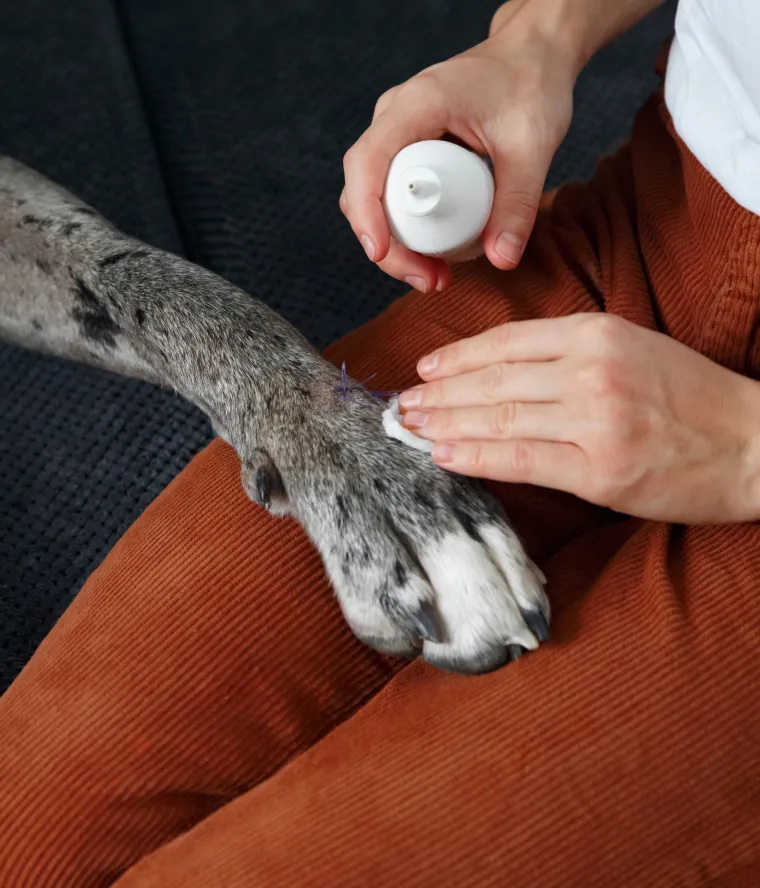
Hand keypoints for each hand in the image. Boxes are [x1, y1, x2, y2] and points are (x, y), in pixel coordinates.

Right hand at [340, 0, 578, 293]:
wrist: (533, 57)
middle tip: (428, 279)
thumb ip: (519, 203)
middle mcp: (395, 117)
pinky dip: (408, 229)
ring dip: (396, 244)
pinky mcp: (409, 149)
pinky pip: (392, 194)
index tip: (380, 253)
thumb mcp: (533, 145)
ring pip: (374, 197)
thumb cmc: (532, 85)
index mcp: (417, 105)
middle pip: (363, 190)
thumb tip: (503, 259)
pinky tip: (436, 254)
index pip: (367, 162)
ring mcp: (398, 133)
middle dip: (387, 245)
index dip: (366, 213)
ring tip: (434, 276)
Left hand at [398, 314, 759, 523]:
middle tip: (402, 405)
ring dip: (445, 425)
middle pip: (493, 381)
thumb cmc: (691, 397)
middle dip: (438, 394)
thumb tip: (499, 371)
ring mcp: (594, 421)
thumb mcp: (632, 348)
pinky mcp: (599, 470)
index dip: (457, 358)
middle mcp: (591, 371)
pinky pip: (521, 460)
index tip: (425, 369)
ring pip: (499, 419)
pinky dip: (476, 457)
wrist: (753, 443)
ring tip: (411, 429)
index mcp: (597, 334)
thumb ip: (569, 352)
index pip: (506, 342)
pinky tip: (444, 456)